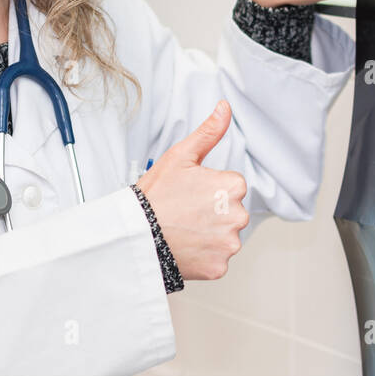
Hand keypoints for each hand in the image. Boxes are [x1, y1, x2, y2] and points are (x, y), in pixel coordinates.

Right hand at [136, 101, 248, 281]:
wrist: (137, 235)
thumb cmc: (156, 195)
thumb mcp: (180, 156)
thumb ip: (209, 132)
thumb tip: (225, 108)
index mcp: (232, 186)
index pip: (230, 187)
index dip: (208, 189)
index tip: (190, 194)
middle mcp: (237, 215)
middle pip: (230, 212)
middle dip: (212, 212)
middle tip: (185, 212)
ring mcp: (229, 243)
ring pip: (224, 236)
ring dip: (209, 234)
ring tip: (184, 229)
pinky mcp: (219, 267)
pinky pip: (216, 260)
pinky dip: (204, 255)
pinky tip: (186, 246)